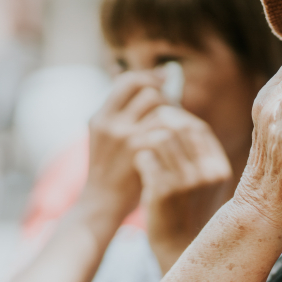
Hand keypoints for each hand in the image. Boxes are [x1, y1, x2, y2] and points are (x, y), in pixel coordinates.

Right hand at [80, 71, 165, 224]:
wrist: (102, 204)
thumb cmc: (110, 173)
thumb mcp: (105, 139)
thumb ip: (121, 116)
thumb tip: (151, 87)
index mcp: (100, 117)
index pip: (128, 81)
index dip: (148, 77)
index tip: (164, 79)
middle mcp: (109, 122)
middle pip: (148, 92)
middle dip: (167, 98)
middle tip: (175, 110)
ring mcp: (123, 135)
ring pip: (160, 108)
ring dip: (175, 115)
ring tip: (179, 126)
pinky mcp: (138, 149)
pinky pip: (165, 128)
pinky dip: (176, 131)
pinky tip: (181, 140)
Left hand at [131, 106, 233, 273]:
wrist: (177, 250)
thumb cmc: (187, 213)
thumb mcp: (204, 184)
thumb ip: (198, 155)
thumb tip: (179, 120)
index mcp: (219, 168)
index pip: (199, 128)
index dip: (179, 119)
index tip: (163, 120)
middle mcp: (207, 173)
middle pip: (180, 127)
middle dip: (159, 123)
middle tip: (145, 128)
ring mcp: (186, 182)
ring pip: (160, 138)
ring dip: (146, 141)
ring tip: (142, 151)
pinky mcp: (164, 191)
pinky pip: (145, 157)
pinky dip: (138, 159)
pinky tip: (138, 168)